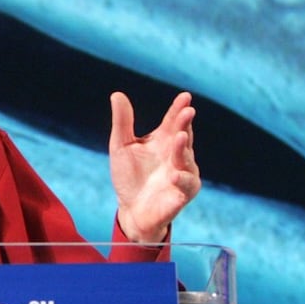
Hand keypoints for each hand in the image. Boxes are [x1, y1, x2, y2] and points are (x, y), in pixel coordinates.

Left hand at [109, 92, 199, 244]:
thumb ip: (123, 122)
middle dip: (186, 124)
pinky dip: (182, 179)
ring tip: (179, 138)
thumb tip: (117, 94)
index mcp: (164, 141)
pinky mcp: (182, 194)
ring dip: (184, 149)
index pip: (173, 122)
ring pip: (187, 160)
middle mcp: (177, 155)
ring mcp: (182, 174)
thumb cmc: (129, 176)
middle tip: (187, 111)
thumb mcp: (121, 146)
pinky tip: (174, 174)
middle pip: (184, 136)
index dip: (179, 109)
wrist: (131, 210)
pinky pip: (187, 185)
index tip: (185, 96)